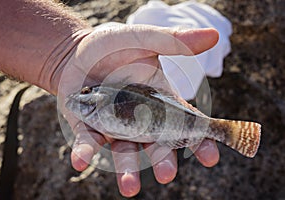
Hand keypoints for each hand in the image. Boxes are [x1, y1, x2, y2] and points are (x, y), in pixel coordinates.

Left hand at [57, 24, 219, 196]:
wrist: (75, 52)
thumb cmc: (112, 46)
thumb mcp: (144, 39)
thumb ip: (174, 41)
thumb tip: (215, 34)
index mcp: (158, 101)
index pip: (184, 124)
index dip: (199, 141)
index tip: (211, 157)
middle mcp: (139, 119)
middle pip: (156, 145)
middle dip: (163, 161)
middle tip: (167, 175)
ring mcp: (113, 127)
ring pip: (125, 152)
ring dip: (127, 169)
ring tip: (130, 187)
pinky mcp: (87, 127)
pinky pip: (88, 143)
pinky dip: (86, 153)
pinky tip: (81, 161)